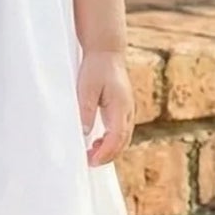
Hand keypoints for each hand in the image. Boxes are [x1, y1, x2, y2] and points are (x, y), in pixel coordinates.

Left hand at [77, 49, 133, 167]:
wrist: (107, 52)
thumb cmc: (96, 68)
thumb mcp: (86, 88)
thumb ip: (86, 111)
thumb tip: (85, 133)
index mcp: (121, 106)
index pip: (116, 137)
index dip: (105, 153)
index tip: (91, 161)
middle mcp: (129, 111)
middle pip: (122, 142)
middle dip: (107, 156)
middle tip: (89, 162)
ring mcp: (129, 110)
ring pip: (123, 138)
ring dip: (110, 150)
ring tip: (91, 155)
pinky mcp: (125, 109)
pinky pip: (121, 131)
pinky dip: (112, 141)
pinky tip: (97, 142)